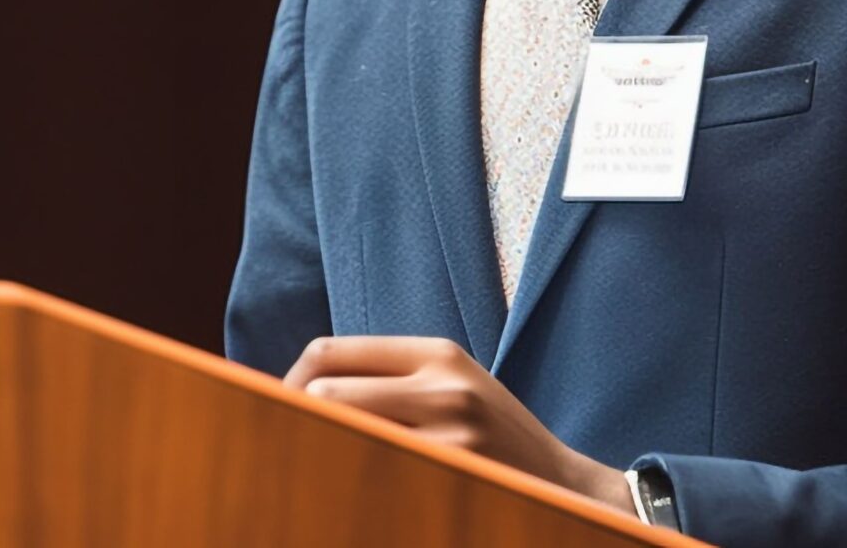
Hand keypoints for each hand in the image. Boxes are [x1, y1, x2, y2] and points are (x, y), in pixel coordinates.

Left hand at [283, 335, 633, 515]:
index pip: (329, 351)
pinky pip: (371, 478)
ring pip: (342, 435)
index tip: (278, 409)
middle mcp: (442, 386)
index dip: (290, 382)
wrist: (567, 487)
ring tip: (303, 467)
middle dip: (292, 419)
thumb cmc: (495, 438)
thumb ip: (391, 379)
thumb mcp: (453, 385)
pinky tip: (337, 495)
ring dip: (312, 453)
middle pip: (325, 393)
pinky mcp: (454, 476)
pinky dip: (343, 484)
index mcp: (436, 353)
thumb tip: (302, 390)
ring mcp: (450, 436)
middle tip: (281, 447)